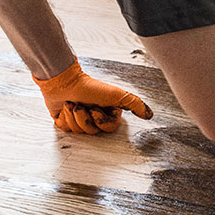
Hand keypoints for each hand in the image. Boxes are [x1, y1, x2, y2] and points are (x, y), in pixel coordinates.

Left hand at [33, 59, 152, 134]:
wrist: (65, 82)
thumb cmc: (90, 87)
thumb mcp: (117, 95)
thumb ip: (135, 104)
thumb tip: (150, 115)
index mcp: (106, 112)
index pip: (108, 128)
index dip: (100, 120)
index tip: (95, 107)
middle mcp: (94, 117)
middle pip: (93, 131)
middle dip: (86, 118)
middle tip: (83, 105)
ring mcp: (78, 120)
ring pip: (79, 131)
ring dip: (75, 116)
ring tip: (73, 103)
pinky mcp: (64, 121)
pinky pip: (66, 128)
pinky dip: (65, 118)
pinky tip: (65, 107)